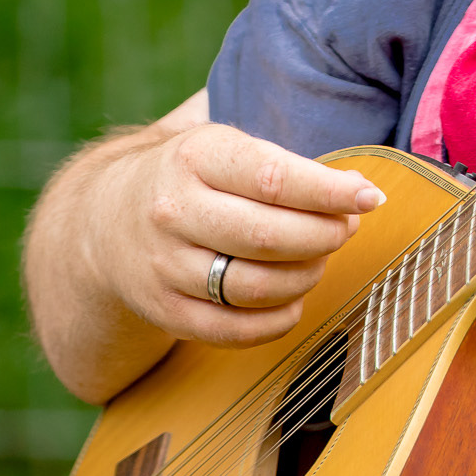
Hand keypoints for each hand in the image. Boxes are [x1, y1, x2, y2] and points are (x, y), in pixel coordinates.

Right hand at [84, 118, 383, 350]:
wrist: (103, 218)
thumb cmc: (192, 177)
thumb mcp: (224, 145)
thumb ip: (286, 160)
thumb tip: (359, 188)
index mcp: (193, 156)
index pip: (272, 178)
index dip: (330, 192)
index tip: (371, 197)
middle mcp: (173, 210)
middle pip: (267, 236)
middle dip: (324, 237)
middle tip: (346, 229)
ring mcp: (164, 265)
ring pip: (254, 286)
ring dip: (305, 278)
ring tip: (318, 260)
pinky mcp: (165, 310)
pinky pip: (234, 329)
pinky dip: (278, 320)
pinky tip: (294, 300)